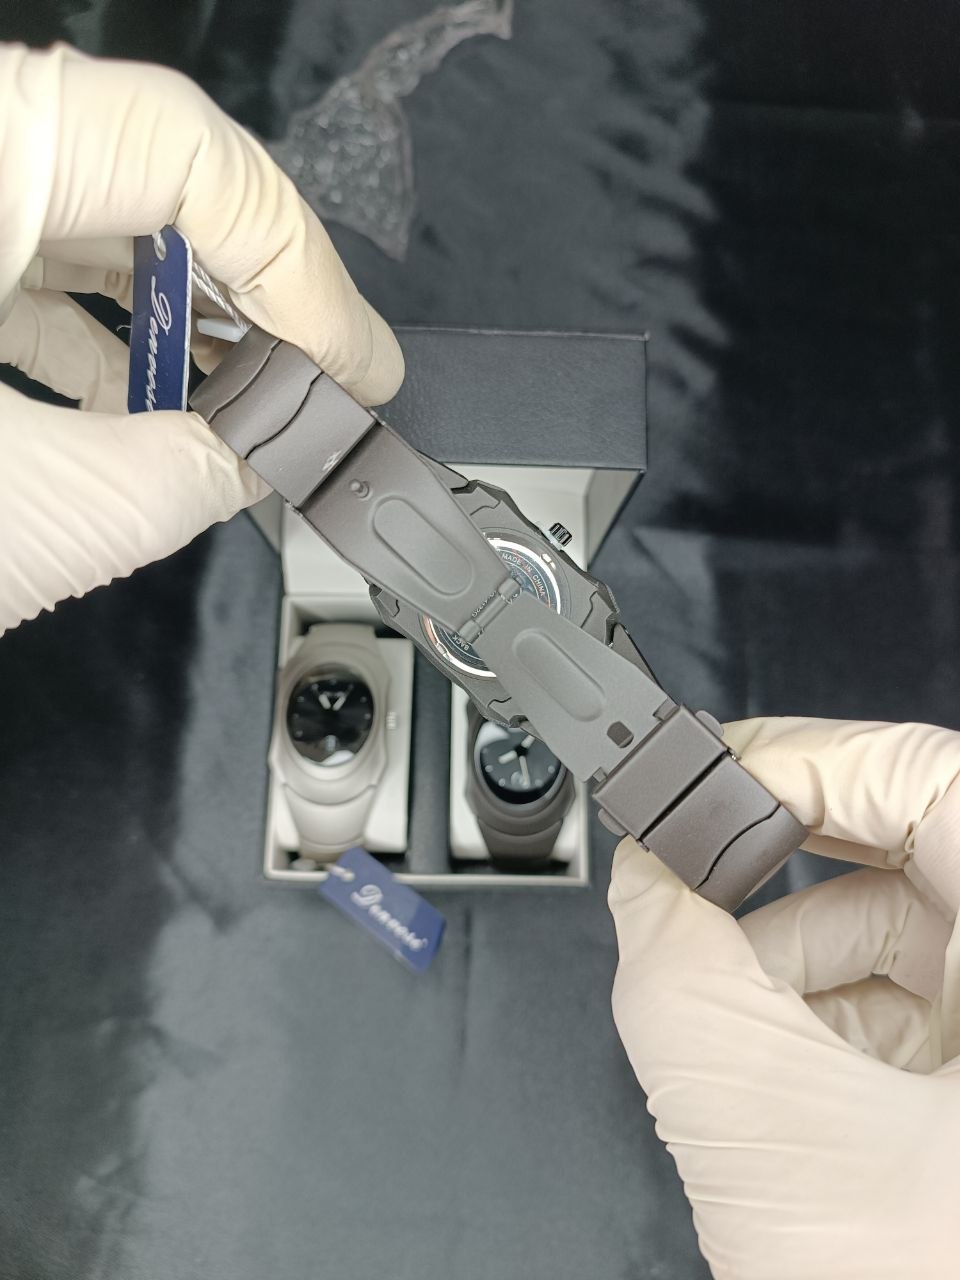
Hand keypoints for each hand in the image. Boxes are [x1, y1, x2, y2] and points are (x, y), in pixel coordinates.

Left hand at [0, 43, 403, 633]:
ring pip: (97, 215)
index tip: (353, 367)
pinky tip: (149, 395)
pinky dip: (105, 328)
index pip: (190, 156)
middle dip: (260, 293)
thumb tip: (282, 452)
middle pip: (155, 179)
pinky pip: (32, 256)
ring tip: (258, 399)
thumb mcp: (36, 510)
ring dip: (190, 313)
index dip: (299, 268)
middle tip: (331, 383)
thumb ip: (185, 477)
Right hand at [609, 717, 959, 1279]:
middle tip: (700, 871)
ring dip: (799, 953)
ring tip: (739, 1021)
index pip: (919, 772)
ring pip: (904, 922)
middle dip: (784, 867)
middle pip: (907, 843)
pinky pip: (912, 993)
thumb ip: (668, 951)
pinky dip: (834, 1007)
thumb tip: (645, 868)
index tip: (712, 778)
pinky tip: (791, 1067)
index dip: (802, 757)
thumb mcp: (746, 1101)